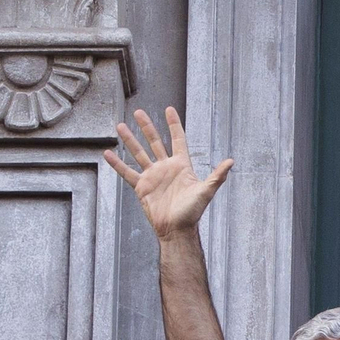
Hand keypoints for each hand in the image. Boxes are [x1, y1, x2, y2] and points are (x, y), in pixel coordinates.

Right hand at [104, 107, 233, 240]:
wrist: (177, 229)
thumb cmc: (193, 212)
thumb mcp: (206, 191)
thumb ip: (217, 176)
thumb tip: (231, 161)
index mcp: (181, 166)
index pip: (178, 140)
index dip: (174, 125)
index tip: (170, 109)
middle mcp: (166, 168)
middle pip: (155, 142)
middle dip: (147, 127)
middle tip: (139, 112)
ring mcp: (153, 176)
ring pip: (139, 153)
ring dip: (130, 140)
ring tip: (120, 125)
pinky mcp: (142, 187)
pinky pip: (127, 172)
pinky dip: (117, 163)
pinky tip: (107, 153)